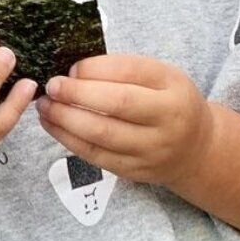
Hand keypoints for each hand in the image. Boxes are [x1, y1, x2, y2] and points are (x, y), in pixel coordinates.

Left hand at [37, 53, 213, 187]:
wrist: (195, 150)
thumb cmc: (167, 102)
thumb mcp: (158, 76)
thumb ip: (121, 70)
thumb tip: (73, 72)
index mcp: (173, 87)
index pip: (130, 72)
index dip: (94, 69)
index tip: (69, 68)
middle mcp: (167, 120)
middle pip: (116, 105)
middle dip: (76, 94)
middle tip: (50, 87)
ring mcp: (151, 150)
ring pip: (101, 134)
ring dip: (64, 118)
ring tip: (44, 105)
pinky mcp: (134, 171)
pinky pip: (95, 155)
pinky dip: (68, 139)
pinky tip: (52, 124)